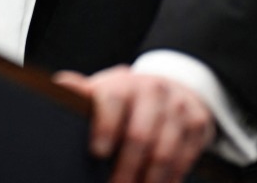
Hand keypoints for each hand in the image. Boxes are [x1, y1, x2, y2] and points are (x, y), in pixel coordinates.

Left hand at [55, 65, 215, 182]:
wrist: (174, 85)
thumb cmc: (128, 97)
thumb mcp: (105, 90)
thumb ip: (83, 93)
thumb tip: (59, 87)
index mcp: (124, 83)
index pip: (113, 100)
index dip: (105, 126)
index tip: (98, 152)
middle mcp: (153, 91)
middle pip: (140, 135)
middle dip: (126, 169)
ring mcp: (178, 107)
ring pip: (164, 152)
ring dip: (149, 180)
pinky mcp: (197, 123)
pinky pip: (186, 158)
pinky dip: (171, 179)